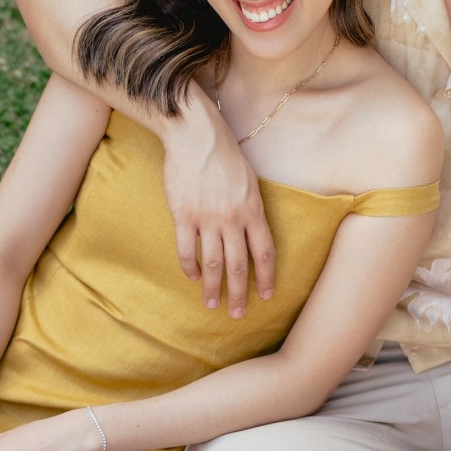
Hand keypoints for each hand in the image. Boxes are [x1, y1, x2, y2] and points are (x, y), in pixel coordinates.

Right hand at [162, 97, 274, 317]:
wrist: (196, 136)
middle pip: (239, 265)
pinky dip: (191, 267)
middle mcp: (233, 218)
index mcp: (253, 209)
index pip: (264, 252)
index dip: (267, 277)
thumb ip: (252, 210)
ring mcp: (207, 218)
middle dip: (240, 293)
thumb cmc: (225, 156)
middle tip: (238, 314)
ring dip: (214, 288)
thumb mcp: (250, 182)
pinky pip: (187, 250)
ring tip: (213, 305)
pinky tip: (194, 277)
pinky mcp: (183, 214)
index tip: (267, 295)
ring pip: (214, 263)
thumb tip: (254, 234)